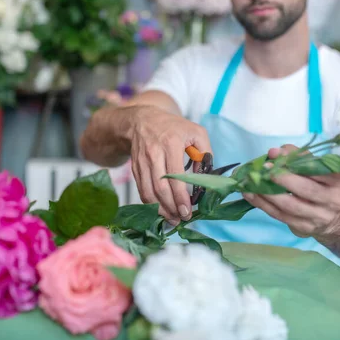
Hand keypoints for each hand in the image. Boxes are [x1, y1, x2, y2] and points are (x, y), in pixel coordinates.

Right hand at [130, 106, 211, 225]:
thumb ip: (205, 153)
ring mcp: (142, 162)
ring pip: (148, 192)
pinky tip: (160, 211)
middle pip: (160, 188)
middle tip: (182, 219)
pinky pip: (142, 190)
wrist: (143, 120)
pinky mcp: (135, 168)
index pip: (174, 176)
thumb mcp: (196, 132)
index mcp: (171, 143)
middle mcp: (154, 153)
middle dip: (171, 208)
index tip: (187, 210)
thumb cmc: (174, 127)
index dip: (180, 197)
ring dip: (160, 210)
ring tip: (172, 219)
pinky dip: (150, 204)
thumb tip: (205, 177)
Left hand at [243, 145, 339, 238]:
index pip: (317, 169)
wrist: (334, 217)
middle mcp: (333, 200)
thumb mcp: (316, 167)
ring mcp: (319, 216)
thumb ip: (296, 156)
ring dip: (267, 194)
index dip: (294, 162)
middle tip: (262, 171)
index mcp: (338, 180)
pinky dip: (263, 205)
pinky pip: (280, 216)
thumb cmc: (320, 184)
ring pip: (290, 206)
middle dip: (282, 179)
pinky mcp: (304, 228)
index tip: (273, 157)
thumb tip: (274, 152)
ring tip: (251, 183)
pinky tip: (251, 195)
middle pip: (306, 190)